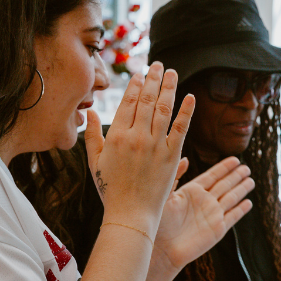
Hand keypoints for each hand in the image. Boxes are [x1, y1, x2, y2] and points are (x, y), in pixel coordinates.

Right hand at [80, 62, 193, 230]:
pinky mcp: (171, 156)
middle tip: (159, 65)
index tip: (141, 74)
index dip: (135, 86)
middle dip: (153, 79)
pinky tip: (190, 96)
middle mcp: (136, 137)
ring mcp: (155, 146)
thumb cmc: (110, 190)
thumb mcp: (95, 162)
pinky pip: (181, 129)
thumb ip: (92, 135)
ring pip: (163, 109)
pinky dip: (186, 111)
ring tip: (172, 72)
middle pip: (146, 100)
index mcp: (116, 137)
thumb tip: (90, 112)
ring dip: (169, 87)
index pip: (128, 103)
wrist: (130, 214)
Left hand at [150, 156, 253, 275]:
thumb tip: (186, 159)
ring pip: (231, 198)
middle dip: (235, 176)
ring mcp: (211, 215)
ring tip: (251, 180)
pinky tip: (248, 203)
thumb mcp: (165, 195)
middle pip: (224, 185)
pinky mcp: (217, 229)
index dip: (224, 168)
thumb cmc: (158, 222)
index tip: (235, 159)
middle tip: (246, 168)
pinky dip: (241, 210)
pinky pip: (232, 216)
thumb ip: (176, 176)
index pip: (212, 176)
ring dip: (241, 189)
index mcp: (191, 191)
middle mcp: (203, 202)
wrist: (161, 248)